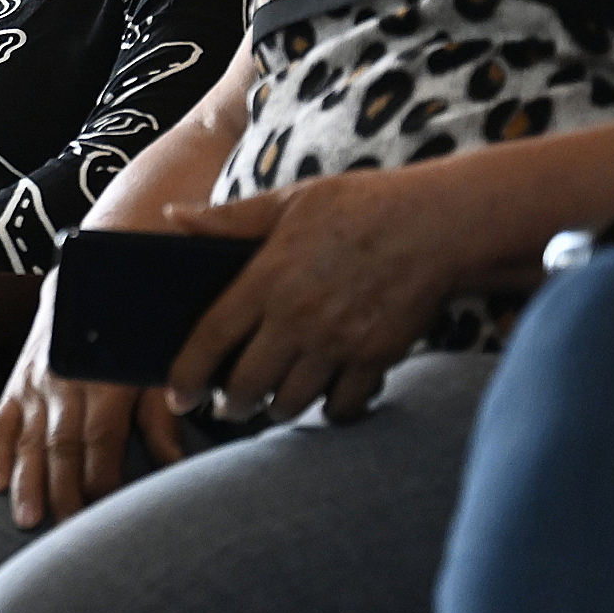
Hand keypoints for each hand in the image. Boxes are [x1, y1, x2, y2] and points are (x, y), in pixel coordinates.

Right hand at [0, 270, 185, 528]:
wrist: (87, 283)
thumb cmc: (130, 334)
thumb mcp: (154, 369)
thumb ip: (160, 418)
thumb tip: (173, 465)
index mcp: (105, 380)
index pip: (101, 440)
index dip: (103, 480)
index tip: (107, 515)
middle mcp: (64, 383)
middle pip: (61, 446)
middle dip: (63, 492)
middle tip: (65, 534)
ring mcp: (35, 383)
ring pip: (26, 439)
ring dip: (26, 481)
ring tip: (27, 518)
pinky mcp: (16, 383)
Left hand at [162, 175, 460, 425]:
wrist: (439, 224)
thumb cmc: (362, 206)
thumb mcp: (290, 201)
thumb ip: (230, 219)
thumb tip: (174, 215)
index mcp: (269, 278)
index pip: (212, 337)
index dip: (187, 373)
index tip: (177, 396)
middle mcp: (298, 317)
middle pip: (248, 383)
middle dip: (231, 404)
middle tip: (226, 406)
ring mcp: (338, 342)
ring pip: (291, 400)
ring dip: (276, 409)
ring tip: (270, 404)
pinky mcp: (376, 357)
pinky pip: (342, 404)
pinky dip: (330, 411)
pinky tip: (324, 401)